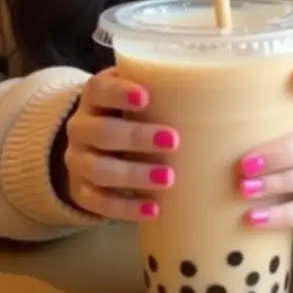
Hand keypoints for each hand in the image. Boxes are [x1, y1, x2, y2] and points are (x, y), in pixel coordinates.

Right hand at [58, 68, 178, 221]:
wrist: (92, 146)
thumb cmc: (128, 114)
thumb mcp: (137, 93)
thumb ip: (161, 85)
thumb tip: (214, 84)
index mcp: (93, 98)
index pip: (98, 89)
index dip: (119, 93)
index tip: (145, 98)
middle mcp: (80, 128)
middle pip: (101, 132)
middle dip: (136, 137)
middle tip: (173, 140)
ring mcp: (77, 161)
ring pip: (99, 169)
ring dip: (134, 174)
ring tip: (168, 178)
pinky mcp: (81, 191)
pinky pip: (99, 202)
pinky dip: (126, 207)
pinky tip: (154, 208)